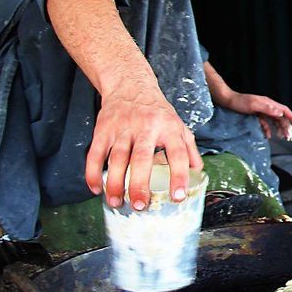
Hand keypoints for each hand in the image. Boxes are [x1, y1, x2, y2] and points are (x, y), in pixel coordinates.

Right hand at [85, 76, 201, 210]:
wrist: (130, 85)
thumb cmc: (157, 111)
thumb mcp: (179, 125)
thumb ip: (189, 149)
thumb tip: (198, 172)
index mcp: (169, 127)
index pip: (177, 153)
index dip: (179, 175)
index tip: (177, 196)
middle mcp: (146, 127)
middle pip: (141, 158)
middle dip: (139, 184)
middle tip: (140, 206)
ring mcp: (122, 128)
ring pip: (116, 159)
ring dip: (115, 183)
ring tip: (117, 203)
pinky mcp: (103, 130)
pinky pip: (95, 154)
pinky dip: (93, 173)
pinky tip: (96, 189)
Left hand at [222, 91, 291, 138]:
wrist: (227, 101)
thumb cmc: (240, 102)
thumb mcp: (253, 105)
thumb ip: (267, 109)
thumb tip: (280, 113)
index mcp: (268, 103)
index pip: (284, 110)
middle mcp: (267, 106)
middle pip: (280, 117)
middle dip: (286, 126)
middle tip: (288, 136)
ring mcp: (261, 111)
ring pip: (274, 121)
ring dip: (279, 129)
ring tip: (282, 137)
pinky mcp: (256, 115)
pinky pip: (265, 124)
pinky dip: (268, 130)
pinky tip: (268, 136)